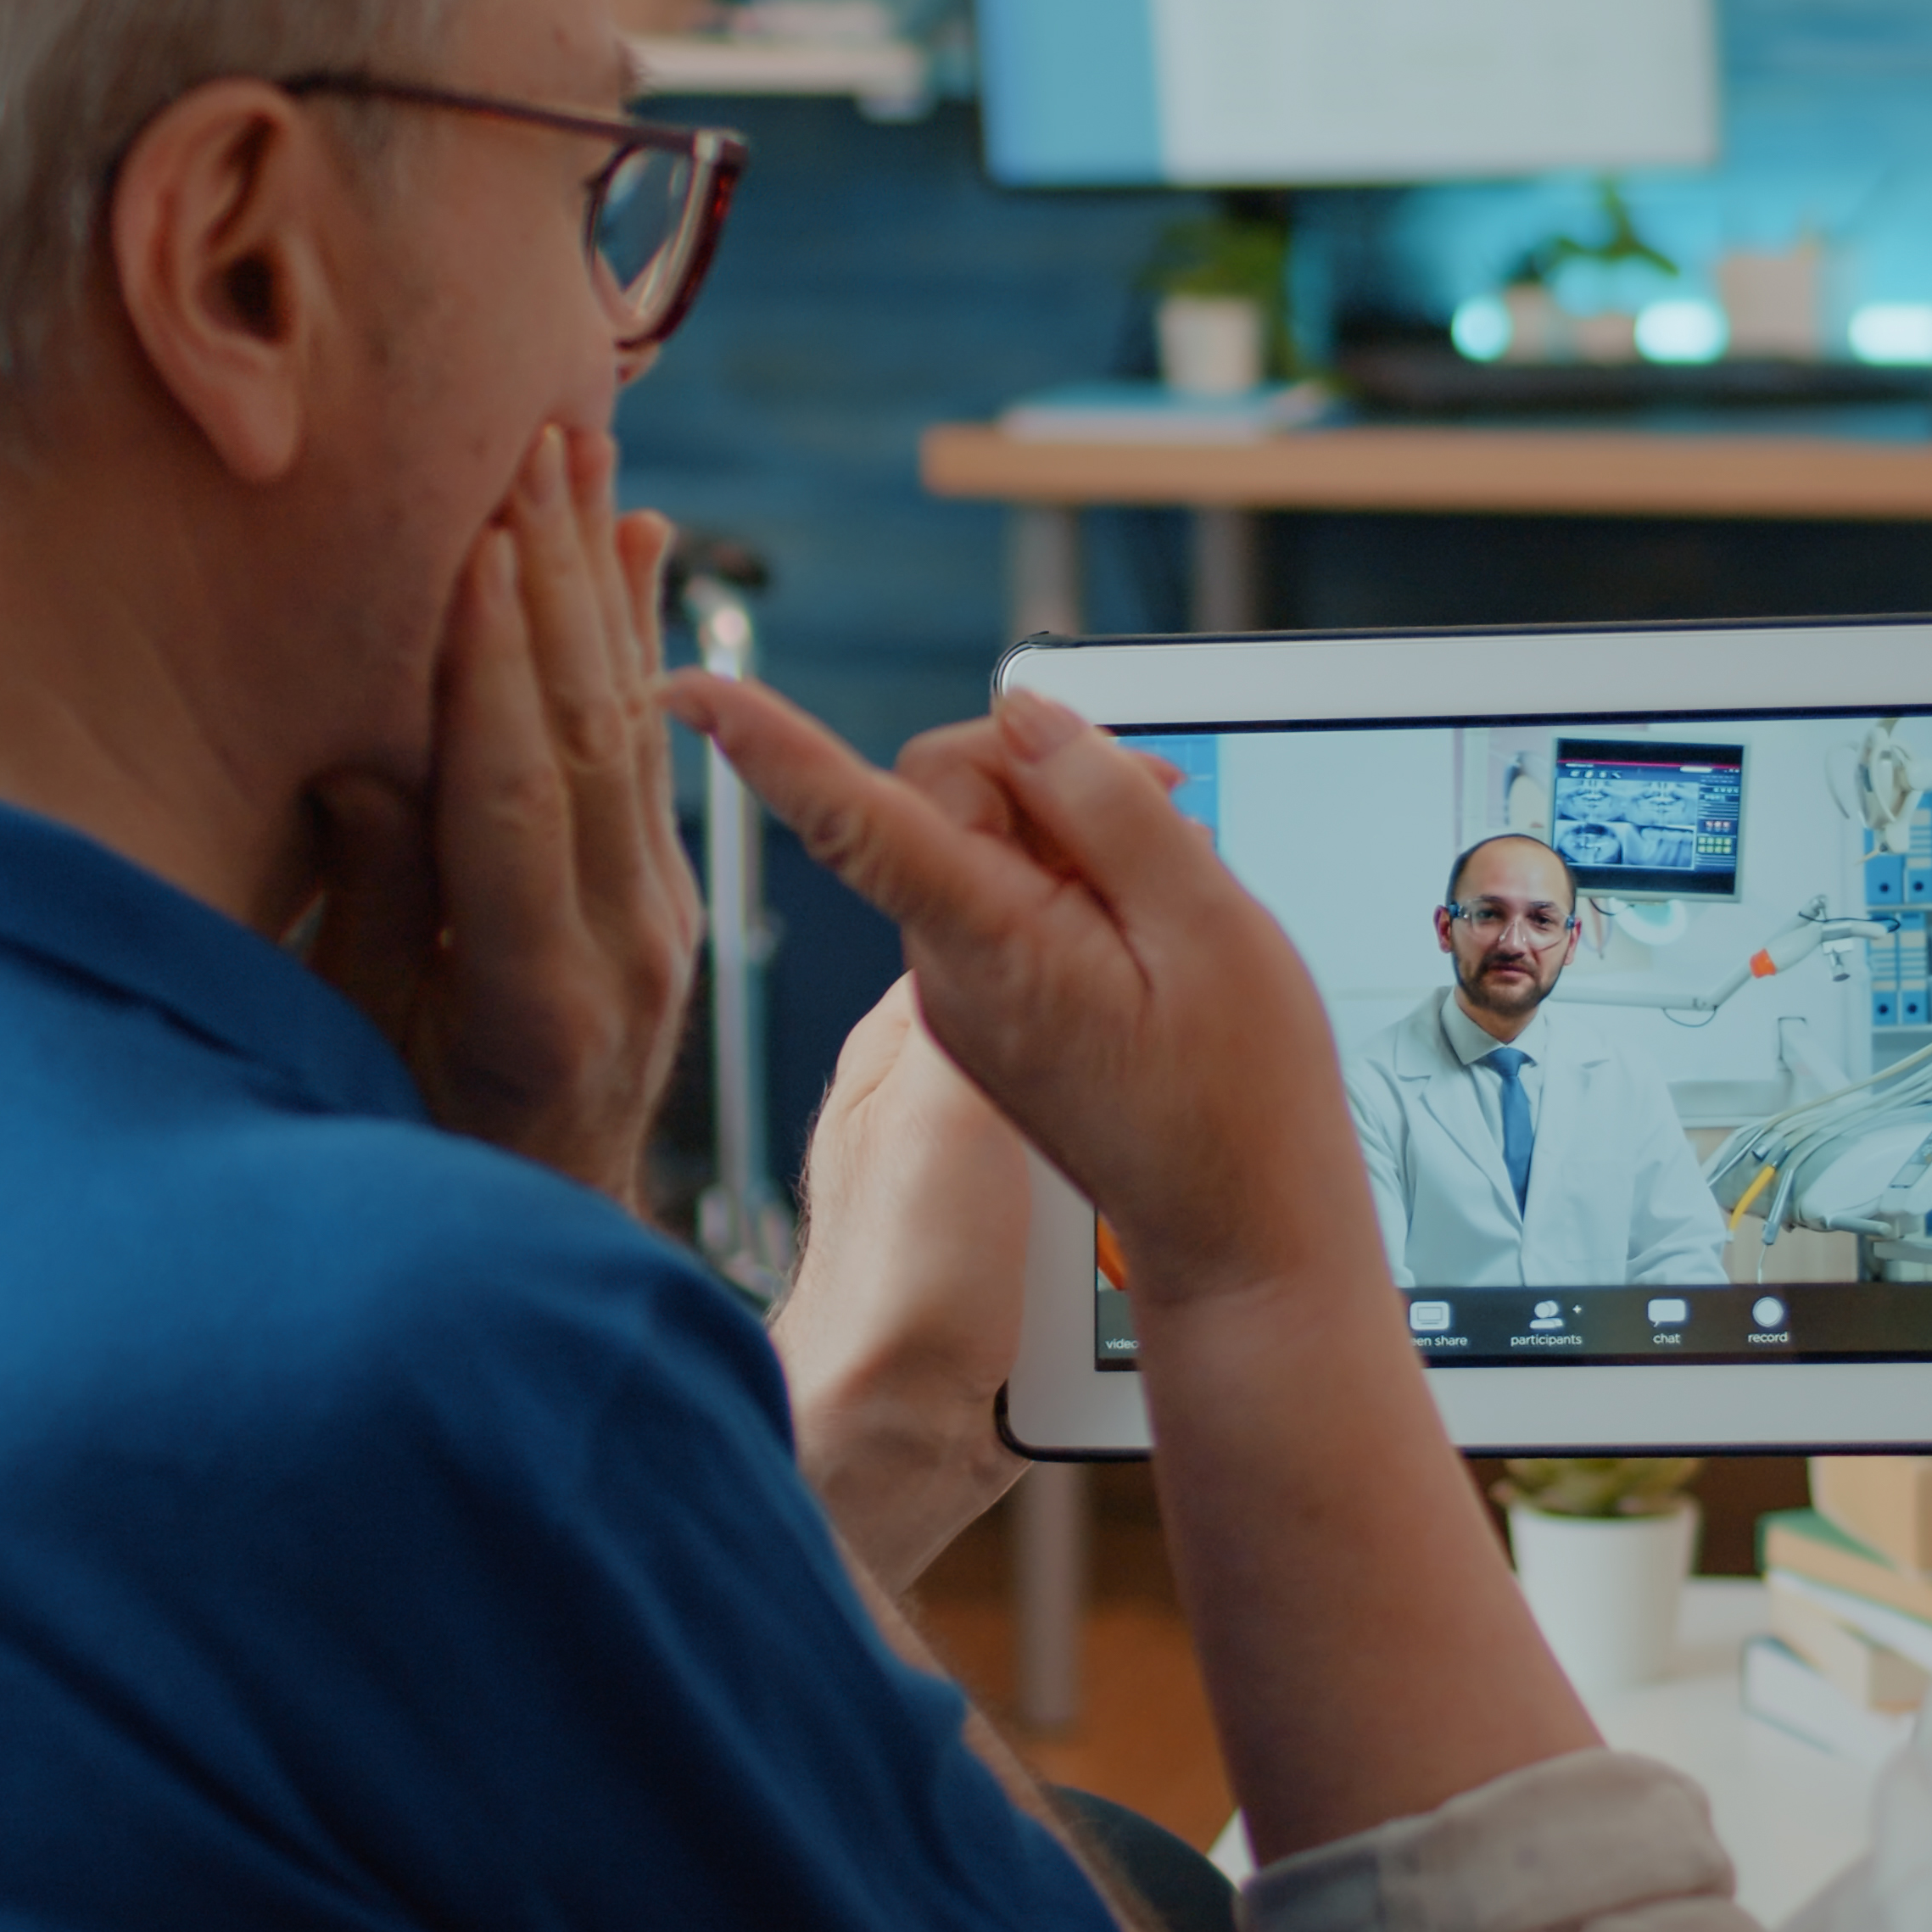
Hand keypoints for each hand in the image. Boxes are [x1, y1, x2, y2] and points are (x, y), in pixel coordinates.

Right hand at [310, 426, 699, 1206]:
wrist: (545, 1248)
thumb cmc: (415, 1164)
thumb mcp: (368, 1054)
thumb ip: (381, 908)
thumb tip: (368, 759)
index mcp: (537, 1000)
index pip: (515, 797)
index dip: (494, 667)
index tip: (478, 541)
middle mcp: (624, 950)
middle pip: (589, 733)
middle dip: (556, 579)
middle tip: (536, 438)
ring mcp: (661, 922)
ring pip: (632, 725)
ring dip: (601, 580)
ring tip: (582, 452)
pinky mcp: (668, 902)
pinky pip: (651, 751)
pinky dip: (637, 640)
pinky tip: (637, 545)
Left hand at [679, 677, 1598, 1862]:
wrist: (1241, 1243)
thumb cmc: (1243, 1103)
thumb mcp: (1210, 926)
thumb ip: (1111, 807)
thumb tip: (1029, 719)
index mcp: (989, 944)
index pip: (855, 817)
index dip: (771, 743)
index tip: (688, 688)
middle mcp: (945, 972)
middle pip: (943, 792)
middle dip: (1045, 771)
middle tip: (1168, 807)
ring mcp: (959, 999)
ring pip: (981, 844)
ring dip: (1073, 834)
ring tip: (1172, 902)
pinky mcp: (984, 1014)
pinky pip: (1005, 900)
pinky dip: (1073, 887)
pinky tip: (1146, 937)